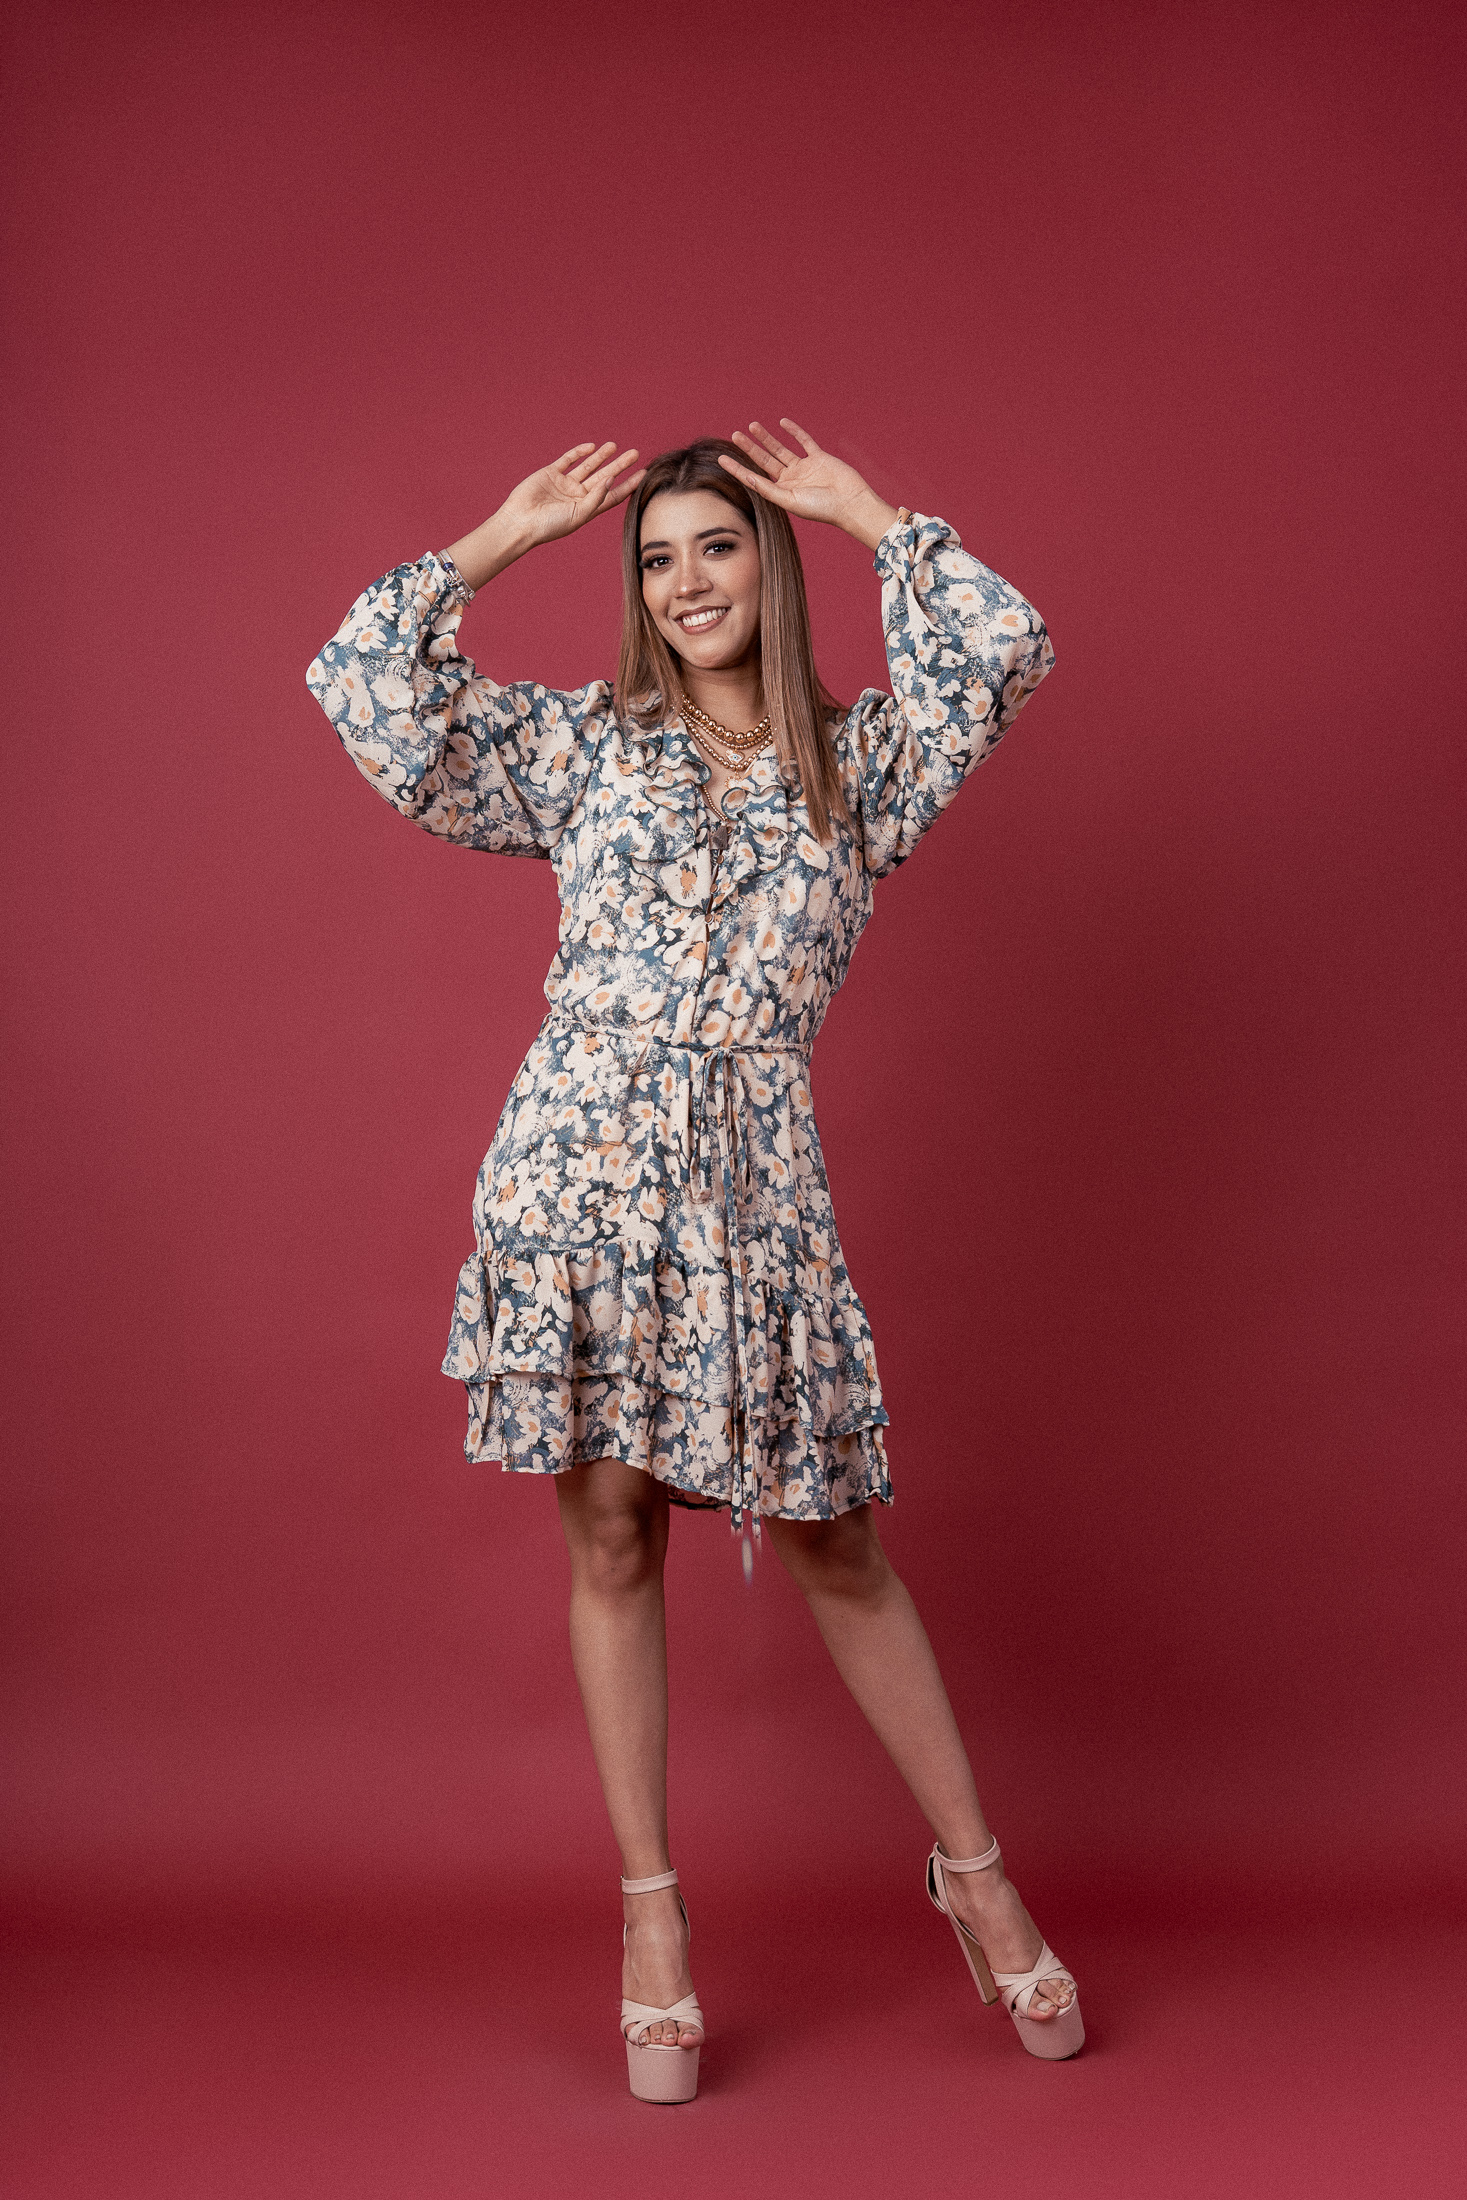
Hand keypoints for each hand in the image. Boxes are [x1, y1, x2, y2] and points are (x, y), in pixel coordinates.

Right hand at [496, 441, 645, 548]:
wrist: (521, 522)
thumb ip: (596, 497)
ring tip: (615, 446)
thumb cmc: (550, 526)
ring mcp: (564, 484)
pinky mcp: (550, 473)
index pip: (613, 495)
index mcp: (587, 509)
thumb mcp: (579, 515)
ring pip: (588, 466)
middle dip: (619, 466)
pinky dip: (579, 453)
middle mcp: (578, 496)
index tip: (643, 474)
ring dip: (601, 456)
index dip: (629, 485)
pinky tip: (591, 447)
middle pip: (604, 477)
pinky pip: (568, 460)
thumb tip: (612, 478)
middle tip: (635, 453)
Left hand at [719, 420, 898, 548]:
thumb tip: (746, 478)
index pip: (754, 477)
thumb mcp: (790, 501)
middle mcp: (790, 480)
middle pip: (765, 460)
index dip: (737, 468)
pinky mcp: (818, 457)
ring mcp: (804, 468)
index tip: (722, 458)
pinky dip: (794, 431)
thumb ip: (769, 489)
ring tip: (752, 426)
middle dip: (749, 448)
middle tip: (735, 435)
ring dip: (767, 438)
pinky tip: (782, 423)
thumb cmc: (821, 508)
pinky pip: (804, 441)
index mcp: (781, 493)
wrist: (850, 503)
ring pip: (780, 449)